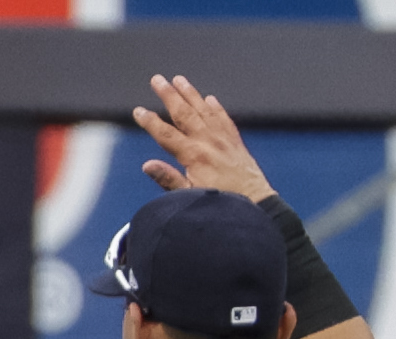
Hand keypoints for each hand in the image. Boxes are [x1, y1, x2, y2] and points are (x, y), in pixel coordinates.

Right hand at [135, 74, 276, 203]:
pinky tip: (208, 99)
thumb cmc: (222, 202)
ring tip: (178, 79)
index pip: (166, 135)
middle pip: (184, 113)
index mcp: (194, 156)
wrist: (256, 202)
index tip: (138, 111)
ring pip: (203, 110)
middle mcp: (208, 141)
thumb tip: (147, 165)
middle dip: (169, 95)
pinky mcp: (235, 141)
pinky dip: (215, 107)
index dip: (150, 122)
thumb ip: (169, 180)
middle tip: (157, 79)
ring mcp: (223, 139)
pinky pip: (223, 118)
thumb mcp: (191, 196)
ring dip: (190, 93)